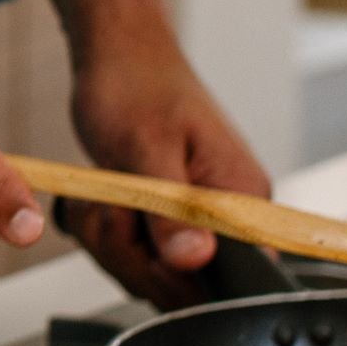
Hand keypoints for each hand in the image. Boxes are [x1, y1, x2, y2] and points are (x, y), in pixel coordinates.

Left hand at [61, 27, 269, 310]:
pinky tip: (102, 200)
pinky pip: (135, 259)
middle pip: (181, 288)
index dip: (177, 275)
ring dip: (111, 239)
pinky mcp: (171, 225)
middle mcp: (231, 220)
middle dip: (129, 250)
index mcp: (244, 201)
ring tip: (107, 190)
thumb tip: (195, 260)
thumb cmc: (136, 86)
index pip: (232, 280)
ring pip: (148, 276)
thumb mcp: (145, 150)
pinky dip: (107, 234)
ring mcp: (200, 226)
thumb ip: (170, 210)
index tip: (142, 236)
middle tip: (112, 200)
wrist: (118, 57)